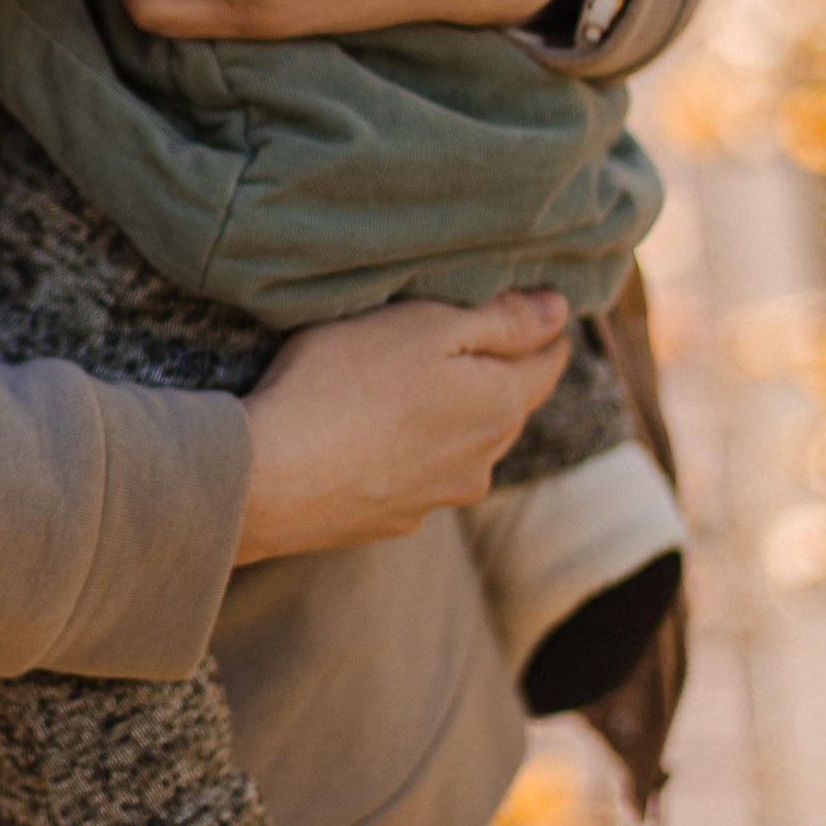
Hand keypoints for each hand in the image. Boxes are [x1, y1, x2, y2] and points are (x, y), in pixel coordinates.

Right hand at [233, 289, 569, 563]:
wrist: (264, 477)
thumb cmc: (341, 384)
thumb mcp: (426, 326)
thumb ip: (502, 320)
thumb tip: (561, 313)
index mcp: (500, 405)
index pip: (547, 361)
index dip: (537, 328)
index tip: (514, 303)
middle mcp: (482, 461)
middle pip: (505, 406)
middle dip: (489, 373)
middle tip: (446, 338)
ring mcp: (437, 498)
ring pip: (461, 446)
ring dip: (445, 418)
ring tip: (398, 388)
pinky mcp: (392, 521)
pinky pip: (415, 476)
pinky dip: (404, 453)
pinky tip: (366, 437)